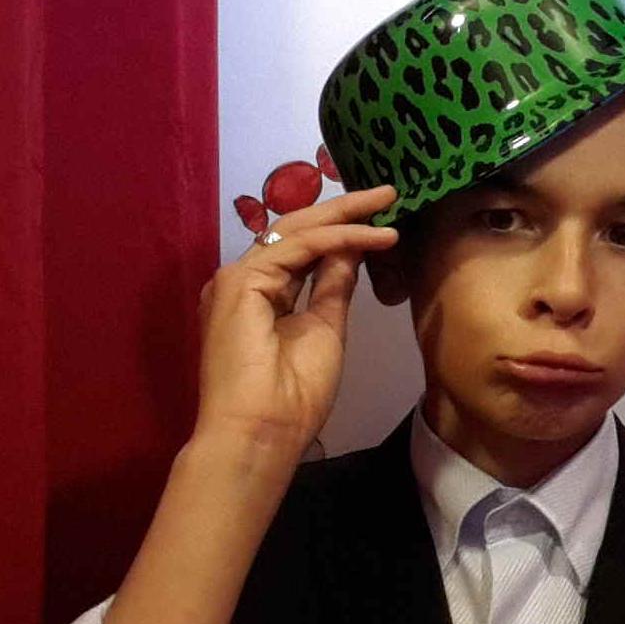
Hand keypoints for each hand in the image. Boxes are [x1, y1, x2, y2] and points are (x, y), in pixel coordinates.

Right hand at [192, 182, 399, 457]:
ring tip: (386, 203)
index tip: (381, 221)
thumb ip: (332, 287)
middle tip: (386, 192)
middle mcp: (245, 281)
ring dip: (345, 216)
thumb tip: (350, 252)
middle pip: (297, 231)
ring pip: (296, 231)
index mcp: (261, 296)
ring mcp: (238, 278)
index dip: (340, 231)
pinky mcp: (241, 280)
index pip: (302, 250)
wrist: (262, 431)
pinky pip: (298, 247)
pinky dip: (338, 237)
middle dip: (343, 209)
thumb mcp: (325, 330)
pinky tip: (373, 234)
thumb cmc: (293, 398)